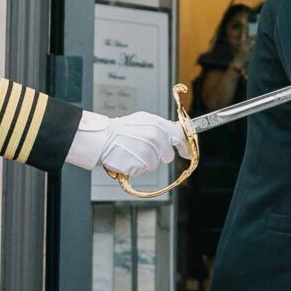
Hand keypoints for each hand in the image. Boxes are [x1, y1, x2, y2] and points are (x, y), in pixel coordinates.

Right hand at [69, 109, 189, 180]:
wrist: (103, 138)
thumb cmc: (121, 129)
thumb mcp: (143, 120)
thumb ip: (161, 126)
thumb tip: (176, 133)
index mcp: (158, 125)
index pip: (179, 137)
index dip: (185, 147)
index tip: (187, 153)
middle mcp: (155, 138)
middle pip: (168, 156)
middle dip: (159, 155)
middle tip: (144, 148)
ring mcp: (148, 152)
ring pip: (155, 164)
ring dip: (146, 161)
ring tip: (133, 151)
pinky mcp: (140, 164)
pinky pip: (143, 170)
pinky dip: (137, 167)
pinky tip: (129, 157)